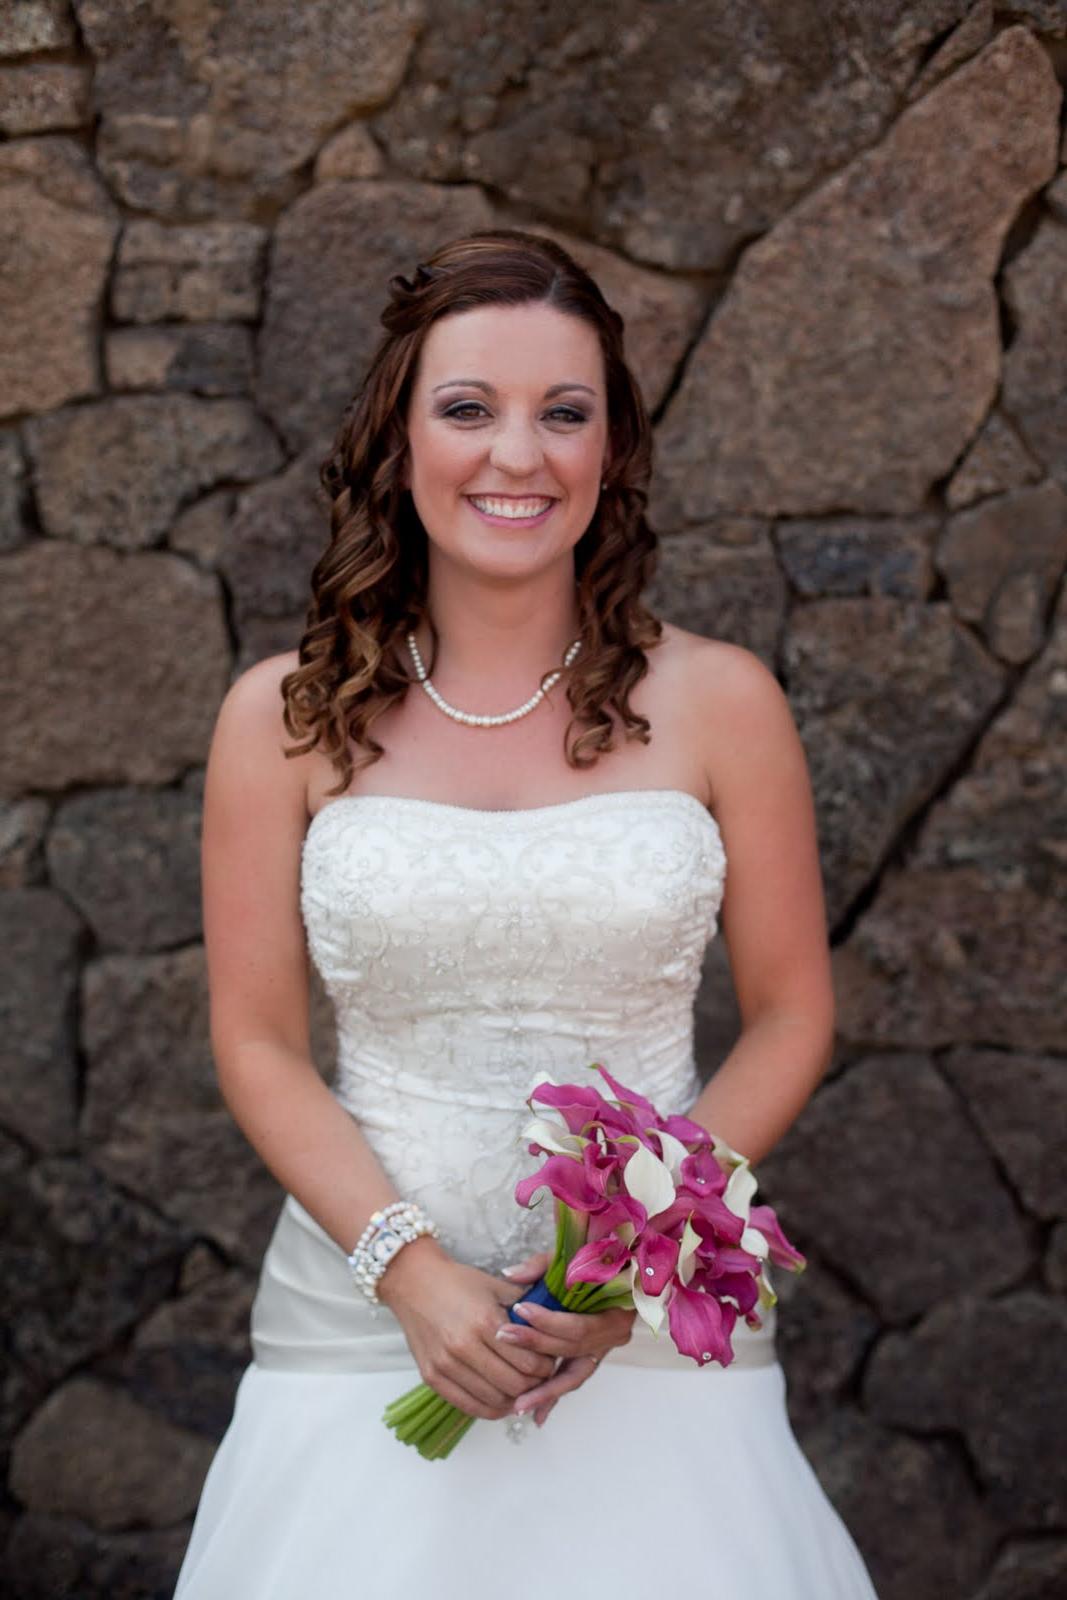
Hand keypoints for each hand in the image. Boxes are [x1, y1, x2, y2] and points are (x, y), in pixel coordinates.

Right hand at [377, 1237, 557, 1420]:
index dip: (545, 1367)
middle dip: (534, 1384)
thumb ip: (527, 1309)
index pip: (529, 1362)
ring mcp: (445, 1364)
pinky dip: (490, 1409)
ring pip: (494, 1400)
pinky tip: (501, 1399)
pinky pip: (469, 1406)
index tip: (548, 1362)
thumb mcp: (497, 1286)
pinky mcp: (431, 1377)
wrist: (414, 1281)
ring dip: (514, 1399)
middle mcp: (464, 1346)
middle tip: (538, 1376)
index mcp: (485, 1321)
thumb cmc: (458, 1282)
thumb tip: (553, 1331)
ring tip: (520, 1388)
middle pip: (514, 1385)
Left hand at [496, 1251, 636, 1427]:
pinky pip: (570, 1380)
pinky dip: (552, 1397)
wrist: (620, 1269)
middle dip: (535, 1346)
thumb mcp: (570, 1257)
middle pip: (571, 1349)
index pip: (578, 1325)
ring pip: (573, 1376)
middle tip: (503, 1338)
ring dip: (545, 1391)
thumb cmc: (594, 1260)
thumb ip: (541, 1265)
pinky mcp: (589, 1359)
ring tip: (518, 1404)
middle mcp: (613, 1336)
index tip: (519, 1309)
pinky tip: (535, 1416)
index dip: (548, 1320)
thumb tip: (509, 1275)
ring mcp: (602, 1350)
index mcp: (615, 1311)